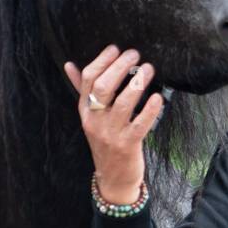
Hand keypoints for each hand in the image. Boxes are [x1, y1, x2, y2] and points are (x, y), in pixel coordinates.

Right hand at [64, 46, 163, 204]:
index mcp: (85, 110)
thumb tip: (69, 64)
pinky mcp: (128, 145)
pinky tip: (158, 97)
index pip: (88, 80)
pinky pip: (140, 124)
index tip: (115, 48)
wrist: (113, 179)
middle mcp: (95, 120)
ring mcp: (111, 133)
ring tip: (148, 69)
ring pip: (122, 103)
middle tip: (135, 54)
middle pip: (103, 87)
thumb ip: (82, 90)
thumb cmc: (105, 142)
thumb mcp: (91, 117)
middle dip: (120, 67)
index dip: (102, 61)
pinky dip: (150, 109)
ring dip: (137, 83)